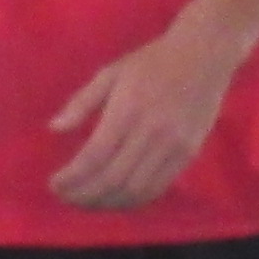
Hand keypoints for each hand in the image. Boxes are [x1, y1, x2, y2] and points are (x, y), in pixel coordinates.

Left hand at [45, 22, 238, 209]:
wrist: (204, 56)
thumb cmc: (152, 62)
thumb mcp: (110, 73)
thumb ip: (81, 103)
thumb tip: (54, 128)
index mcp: (127, 110)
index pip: (94, 157)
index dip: (71, 178)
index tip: (54, 184)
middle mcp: (151, 133)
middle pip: (112, 179)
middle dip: (84, 196)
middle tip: (66, 197)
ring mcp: (173, 147)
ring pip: (135, 190)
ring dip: (106, 203)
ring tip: (86, 202)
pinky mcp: (188, 155)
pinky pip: (157, 188)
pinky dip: (133, 200)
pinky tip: (116, 198)